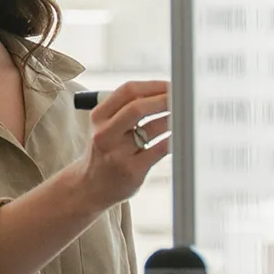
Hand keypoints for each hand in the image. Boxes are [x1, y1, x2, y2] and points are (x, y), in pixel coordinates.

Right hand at [76, 80, 171, 210]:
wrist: (89, 187)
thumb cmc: (105, 152)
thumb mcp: (105, 127)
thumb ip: (127, 109)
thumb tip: (166, 92)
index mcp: (98, 117)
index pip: (128, 91)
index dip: (154, 85)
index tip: (173, 86)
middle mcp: (105, 134)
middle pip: (138, 107)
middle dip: (165, 99)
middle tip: (184, 98)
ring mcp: (117, 153)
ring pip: (153, 128)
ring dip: (174, 119)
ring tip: (185, 116)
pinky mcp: (132, 170)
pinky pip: (160, 148)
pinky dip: (173, 139)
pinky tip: (179, 136)